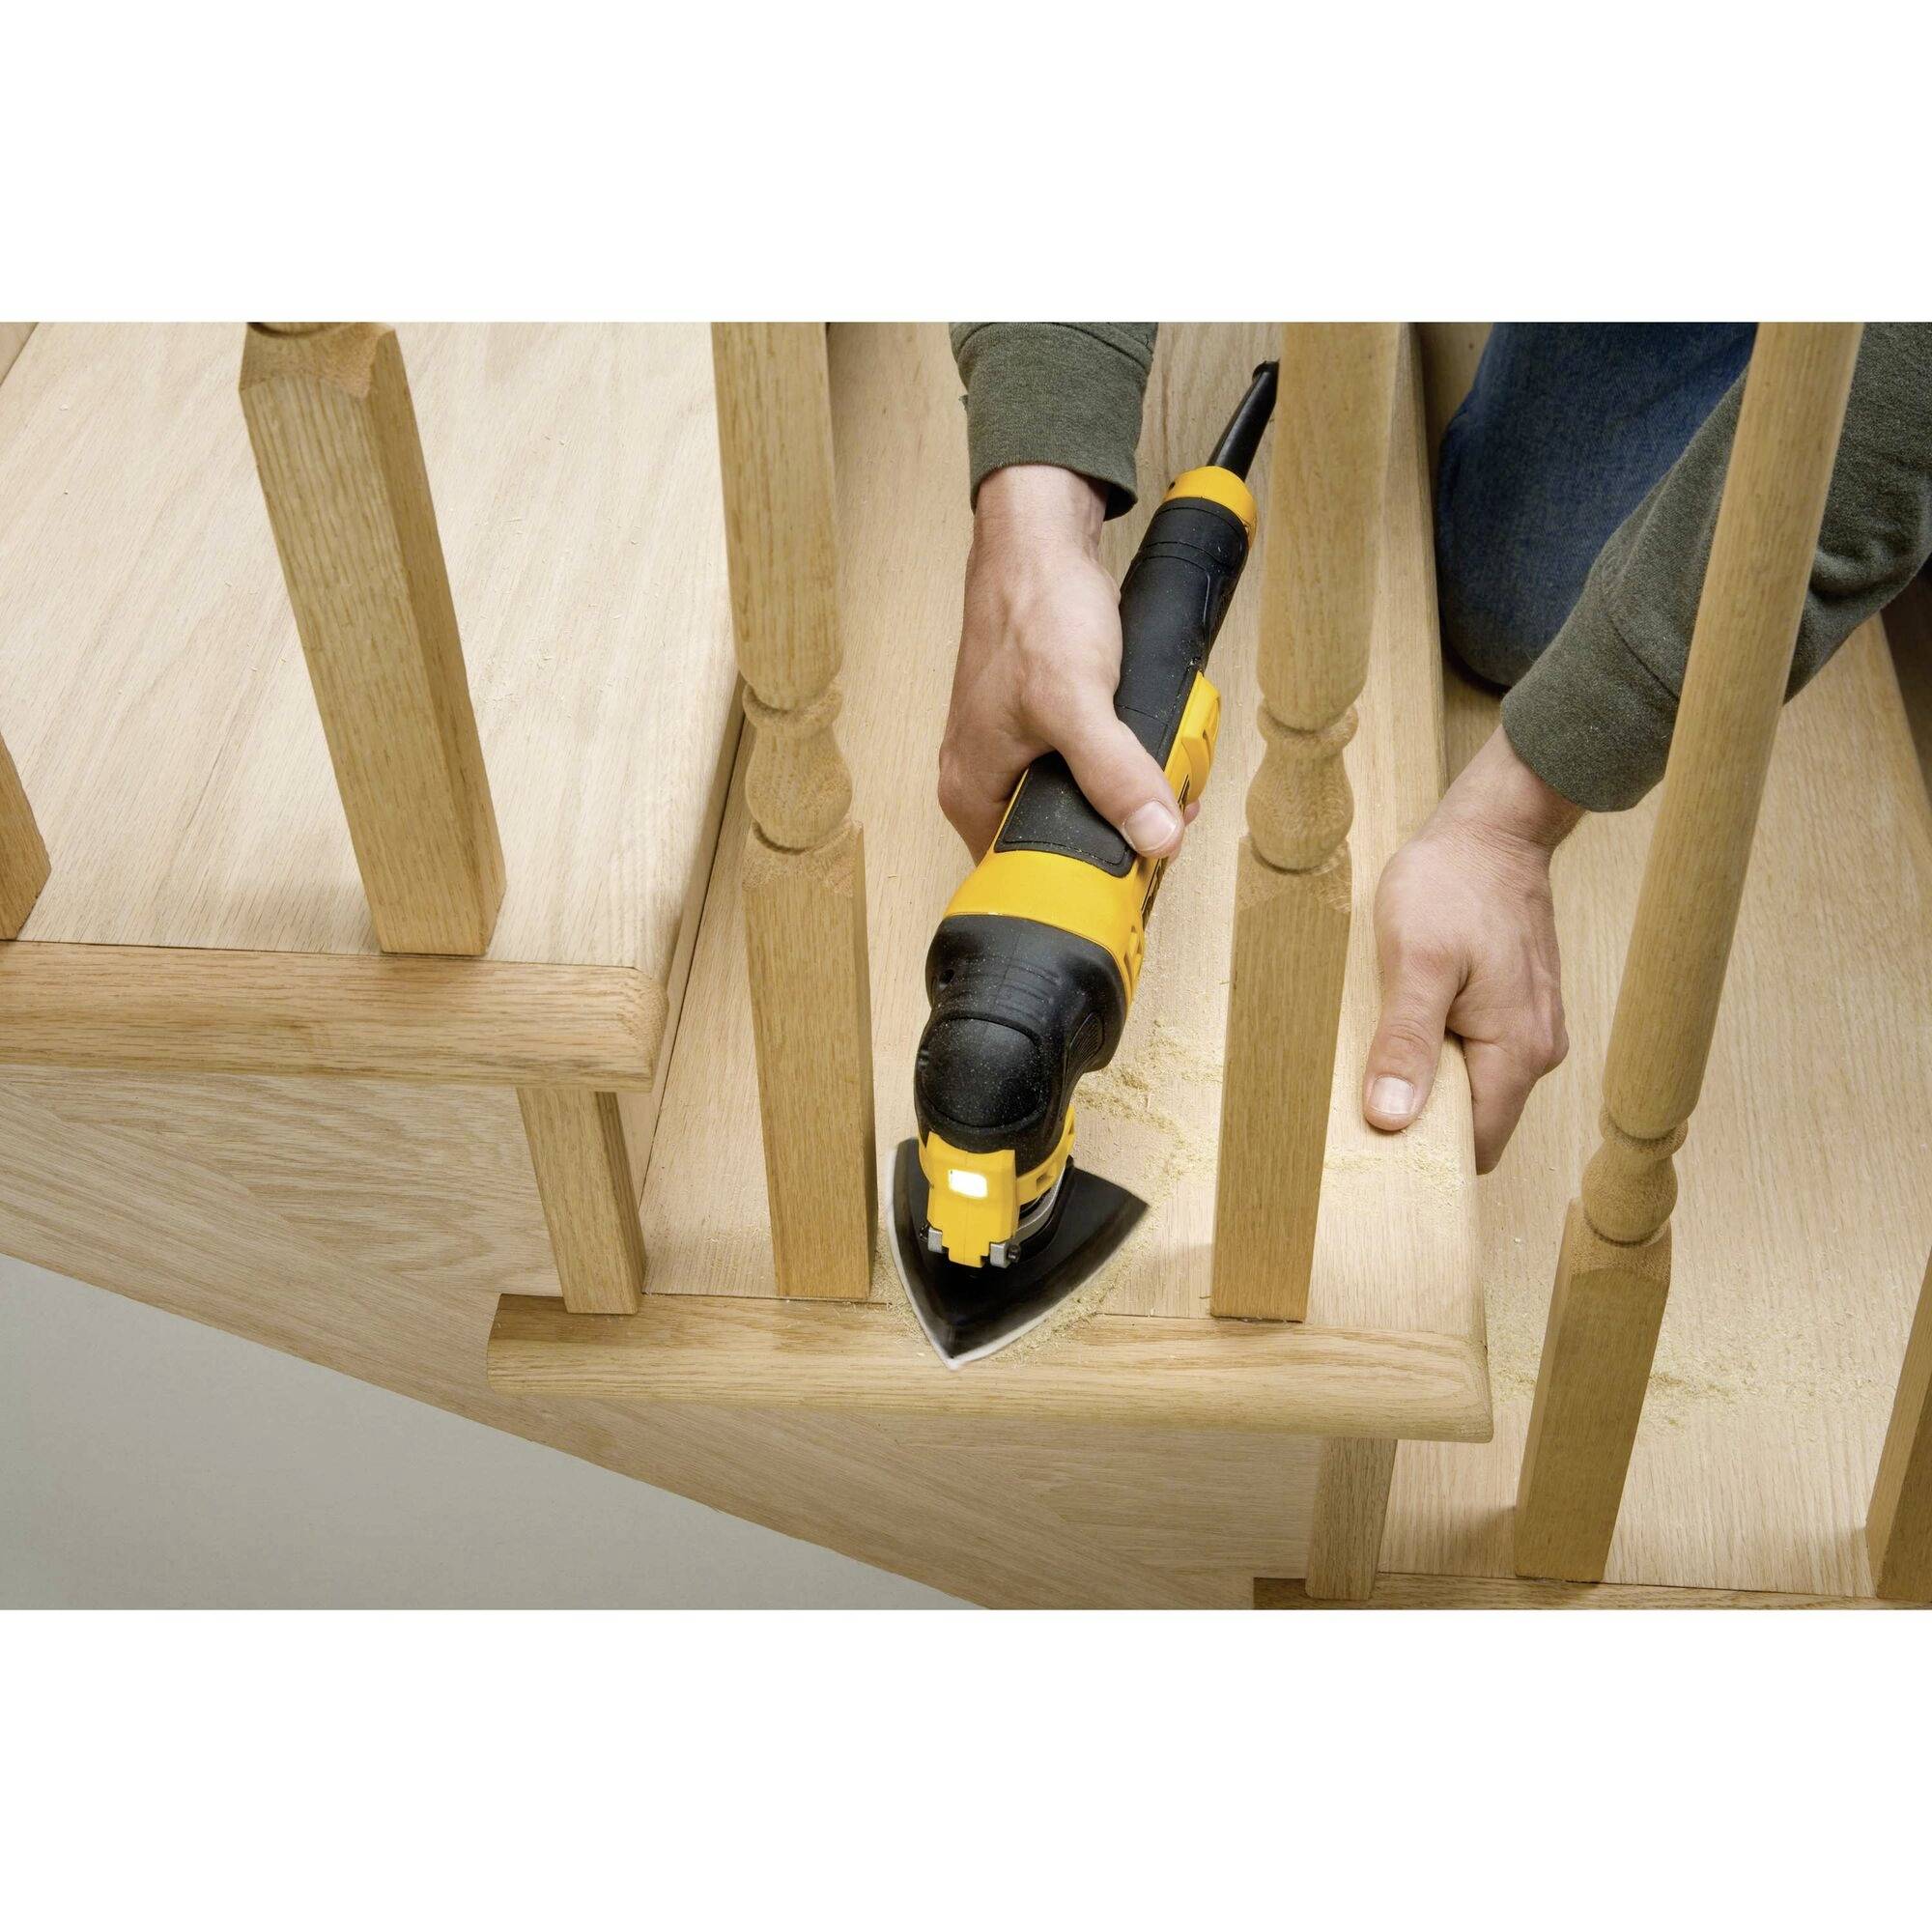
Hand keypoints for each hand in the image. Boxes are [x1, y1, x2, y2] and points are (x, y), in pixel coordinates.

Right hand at [938, 465, 1194, 860]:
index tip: (1141, 865)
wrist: (1037, 541)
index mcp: (972, 793)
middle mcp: (985, 780)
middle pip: (1060, 841)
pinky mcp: (1041, 726)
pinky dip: (1124, 762)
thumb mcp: (1077, 701)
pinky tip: (1149, 747)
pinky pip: (1088, 767)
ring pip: (1080, 803)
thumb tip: (1154, 835)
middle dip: (1120, 831)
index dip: (1089, 875)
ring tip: (1165, 775)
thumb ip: (1115, 774)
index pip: (1029, 872)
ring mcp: (1013, 753)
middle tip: (1166, 811)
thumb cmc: (1032, 609)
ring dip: (1129, 795)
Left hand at [1362, 726, 1582, 1172]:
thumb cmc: (1451, 886)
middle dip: (1423, 1118)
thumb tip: (1391, 1119)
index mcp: (1518, 1052)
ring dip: (1429, 1079)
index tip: (1372, 1143)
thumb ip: (1406, 1043)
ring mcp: (1532, 1027)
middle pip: (1476, 1120)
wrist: (1492, 830)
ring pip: (1475, 1086)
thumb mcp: (1414, 961)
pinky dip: (1441, 1050)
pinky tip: (1405, 1026)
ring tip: (1379, 1055)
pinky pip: (1477, 1052)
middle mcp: (1538, 1050)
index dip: (1425, 1153)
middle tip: (1362, 1096)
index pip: (1475, 1146)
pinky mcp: (1518, 1006)